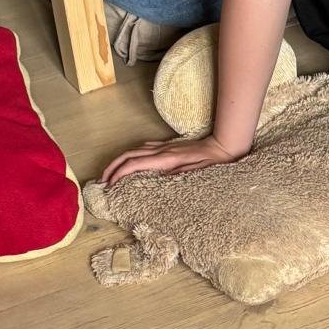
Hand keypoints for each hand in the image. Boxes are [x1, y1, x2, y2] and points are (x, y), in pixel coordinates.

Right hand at [101, 134, 247, 186]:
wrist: (225, 144)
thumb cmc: (214, 161)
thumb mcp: (198, 172)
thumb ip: (179, 175)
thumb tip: (159, 180)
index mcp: (167, 158)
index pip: (135, 164)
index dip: (120, 173)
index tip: (110, 184)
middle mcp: (162, 150)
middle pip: (129, 155)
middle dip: (113, 167)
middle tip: (103, 181)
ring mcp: (164, 146)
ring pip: (134, 150)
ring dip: (120, 161)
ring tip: (111, 173)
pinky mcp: (168, 147)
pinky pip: (144, 149)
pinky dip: (132, 156)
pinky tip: (130, 162)